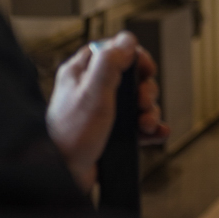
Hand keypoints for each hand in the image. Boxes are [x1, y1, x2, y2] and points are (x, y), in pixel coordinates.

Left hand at [45, 31, 170, 191]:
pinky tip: (155, 133)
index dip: (133, 56)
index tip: (145, 68)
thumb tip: (126, 40)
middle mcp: (90, 90)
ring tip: (146, 124)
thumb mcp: (92, 93)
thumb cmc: (70, 136)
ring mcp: (101, 112)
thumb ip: (109, 63)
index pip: (111, 51)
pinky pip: (137, 125)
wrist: (63, 177)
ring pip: (136, 102)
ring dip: (150, 111)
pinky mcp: (110, 133)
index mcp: (81, 73)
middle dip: (145, 89)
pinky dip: (150, 128)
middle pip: (130, 77)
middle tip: (144, 101)